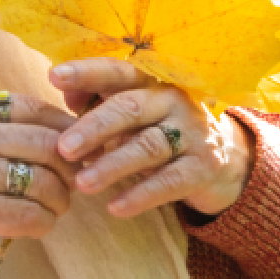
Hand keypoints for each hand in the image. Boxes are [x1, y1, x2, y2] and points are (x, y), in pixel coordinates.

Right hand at [0, 90, 77, 278]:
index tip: (75, 147)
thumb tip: (46, 131)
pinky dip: (42, 224)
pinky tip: (38, 226)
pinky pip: (30, 215)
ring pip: (46, 181)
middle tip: (75, 182)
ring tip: (56, 208)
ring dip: (60, 199)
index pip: (35, 107)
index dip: (65, 128)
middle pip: (49, 143)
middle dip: (70, 166)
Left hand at [49, 59, 253, 219]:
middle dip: (93, 127)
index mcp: (151, 82)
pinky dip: (141, 195)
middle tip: (63, 149)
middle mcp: (173, 100)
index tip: (55, 77)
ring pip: (147, 146)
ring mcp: (192, 132)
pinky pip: (169, 181)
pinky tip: (115, 207)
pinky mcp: (204, 167)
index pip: (118, 71)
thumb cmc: (162, 131)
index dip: (87, 72)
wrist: (224, 161)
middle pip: (129, 108)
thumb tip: (65, 92)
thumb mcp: (134, 113)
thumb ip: (99, 100)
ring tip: (82, 183)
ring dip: (112, 165)